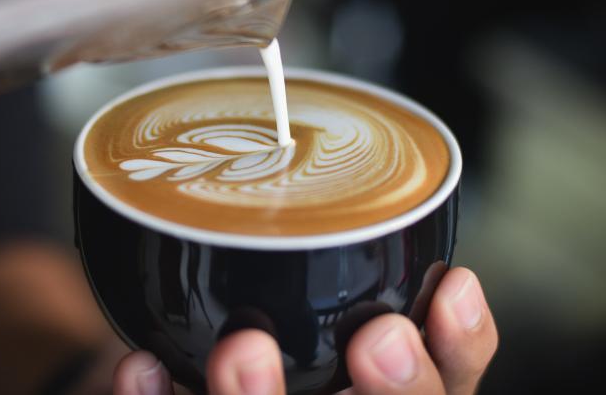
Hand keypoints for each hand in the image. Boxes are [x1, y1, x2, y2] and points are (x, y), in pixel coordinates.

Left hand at [114, 267, 496, 394]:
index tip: (452, 286)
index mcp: (379, 393)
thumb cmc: (279, 339)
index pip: (446, 387)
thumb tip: (401, 226)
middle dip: (399, 393)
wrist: (192, 380)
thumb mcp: (331, 307)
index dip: (461, 348)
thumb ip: (358, 281)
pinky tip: (144, 368)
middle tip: (380, 337)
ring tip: (242, 348)